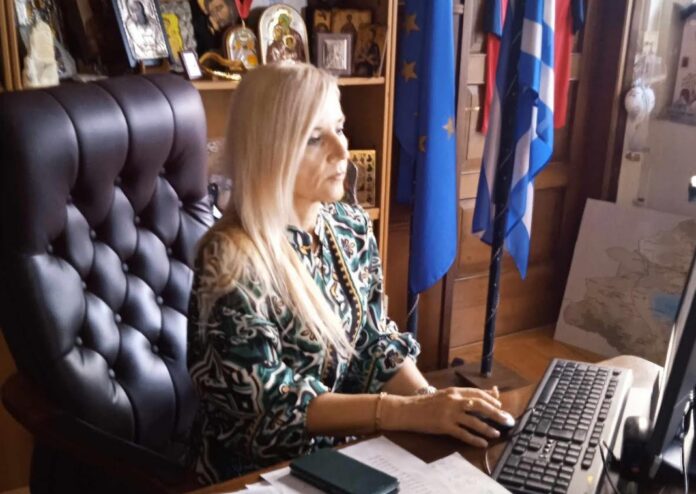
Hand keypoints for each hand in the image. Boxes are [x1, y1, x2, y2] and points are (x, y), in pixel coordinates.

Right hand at [382, 386, 511, 447]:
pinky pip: (463, 434)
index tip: (501, 406)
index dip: (491, 400)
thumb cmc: (426, 403)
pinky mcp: (444, 426)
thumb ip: (461, 395)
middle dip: (496, 413)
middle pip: (480, 406)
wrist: (408, 410)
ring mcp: (449, 414)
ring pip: (474, 421)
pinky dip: (474, 439)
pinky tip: (482, 443)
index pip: (477, 393)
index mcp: (454, 391)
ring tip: (496, 433)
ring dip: (487, 428)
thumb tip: (475, 395)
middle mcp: (454, 401)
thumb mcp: (445, 395)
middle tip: (507, 420)